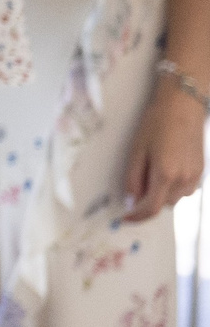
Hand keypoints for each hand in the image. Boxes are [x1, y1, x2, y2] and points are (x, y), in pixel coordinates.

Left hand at [122, 84, 205, 221]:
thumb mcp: (137, 150)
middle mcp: (184, 180)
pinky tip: (167, 165)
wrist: (183, 107)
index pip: (151, 208)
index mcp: (165, 175)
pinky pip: (184, 189)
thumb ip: (133, 178)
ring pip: (174, 198)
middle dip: (148, 199)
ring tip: (153, 165)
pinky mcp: (201, 172)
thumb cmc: (156, 124)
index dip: (136, 217)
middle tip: (138, 178)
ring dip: (161, 192)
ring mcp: (196, 177)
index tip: (125, 218)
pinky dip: (172, 185)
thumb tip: (131, 201)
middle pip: (162, 204)